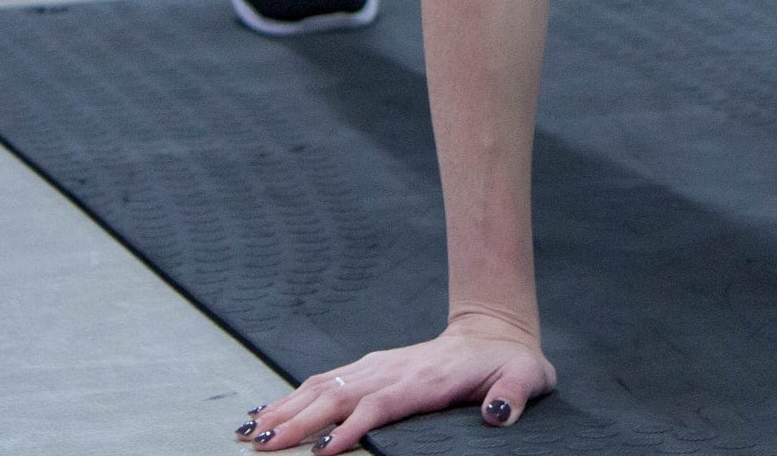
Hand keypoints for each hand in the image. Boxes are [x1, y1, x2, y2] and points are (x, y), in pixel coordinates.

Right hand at [234, 313, 556, 451]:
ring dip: (287, 408)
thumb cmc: (511, 363)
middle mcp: (396, 370)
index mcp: (428, 379)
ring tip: (249, 431)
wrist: (496, 332)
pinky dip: (295, 395)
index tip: (320, 453)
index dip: (352, 428)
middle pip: (340, 396)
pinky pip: (328, 381)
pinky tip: (269, 412)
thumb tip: (498, 414)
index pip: (382, 404)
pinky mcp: (372, 368)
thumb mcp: (527, 377)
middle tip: (260, 445)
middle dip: (299, 421)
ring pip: (325, 386)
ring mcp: (381, 366)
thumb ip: (514, 395)